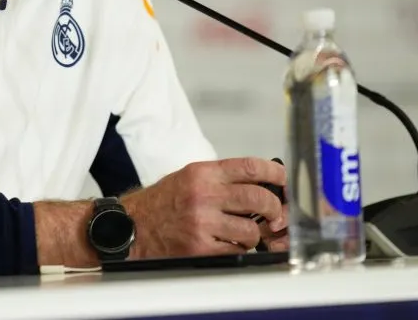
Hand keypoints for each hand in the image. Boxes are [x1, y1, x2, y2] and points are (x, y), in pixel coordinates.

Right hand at [121, 158, 286, 258]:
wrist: (134, 225)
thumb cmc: (163, 202)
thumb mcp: (190, 177)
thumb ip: (222, 179)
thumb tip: (260, 186)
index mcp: (203, 173)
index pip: (250, 168)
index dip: (275, 174)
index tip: (283, 180)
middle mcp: (204, 195)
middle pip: (258, 199)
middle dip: (274, 209)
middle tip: (274, 215)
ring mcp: (203, 222)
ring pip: (251, 230)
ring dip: (253, 235)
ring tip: (242, 234)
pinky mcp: (200, 247)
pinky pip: (236, 250)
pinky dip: (237, 249)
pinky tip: (227, 244)